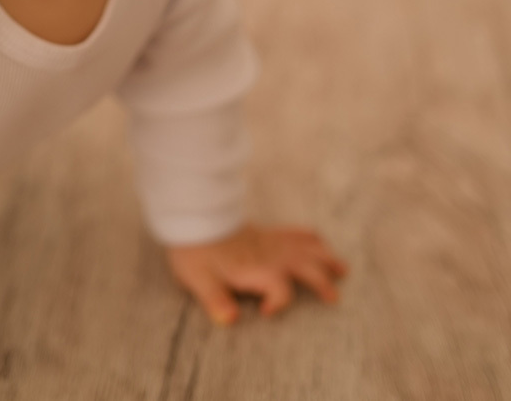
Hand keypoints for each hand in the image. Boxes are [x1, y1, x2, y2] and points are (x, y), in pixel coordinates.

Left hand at [165, 223, 346, 323]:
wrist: (193, 217)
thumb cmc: (195, 251)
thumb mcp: (199, 278)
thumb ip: (215, 299)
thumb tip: (229, 320)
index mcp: (257, 267)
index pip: (280, 288)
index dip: (278, 302)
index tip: (265, 313)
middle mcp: (269, 254)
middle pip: (304, 266)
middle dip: (320, 281)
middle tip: (334, 298)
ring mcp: (270, 242)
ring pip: (305, 247)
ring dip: (325, 257)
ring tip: (343, 269)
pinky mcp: (266, 233)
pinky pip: (294, 232)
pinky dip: (310, 238)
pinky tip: (318, 242)